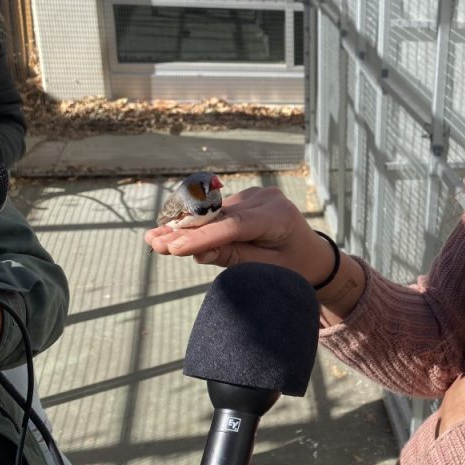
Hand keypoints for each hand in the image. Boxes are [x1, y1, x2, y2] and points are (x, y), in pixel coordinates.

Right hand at [145, 187, 333, 284]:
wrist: (312, 254)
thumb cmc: (295, 267)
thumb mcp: (268, 269)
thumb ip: (235, 257)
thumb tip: (196, 252)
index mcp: (279, 216)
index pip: (235, 226)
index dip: (203, 237)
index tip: (175, 247)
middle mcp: (266, 199)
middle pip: (219, 216)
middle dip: (185, 232)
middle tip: (152, 242)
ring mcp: (255, 195)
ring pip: (213, 213)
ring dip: (184, 227)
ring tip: (153, 239)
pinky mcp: (244, 199)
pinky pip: (216, 212)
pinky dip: (196, 223)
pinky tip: (168, 230)